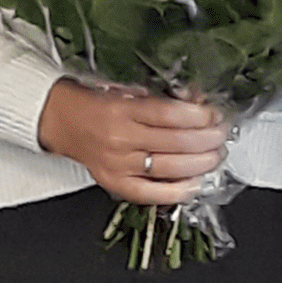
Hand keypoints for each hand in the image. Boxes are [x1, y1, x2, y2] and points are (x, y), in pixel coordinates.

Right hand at [36, 79, 226, 204]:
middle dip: (207, 139)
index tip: (213, 115)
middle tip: (221, 134)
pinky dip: (177, 191)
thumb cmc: (95, 103)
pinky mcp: (115, 183)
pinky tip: (195, 183)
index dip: (198, 116)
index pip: (169, 115)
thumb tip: (196, 102)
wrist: (60, 121)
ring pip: (169, 168)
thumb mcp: (126, 89)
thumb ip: (160, 98)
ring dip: (200, 163)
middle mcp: (120, 139)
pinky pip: (151, 193)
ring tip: (215, 155)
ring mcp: (118, 165)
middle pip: (175, 142)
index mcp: (122, 110)